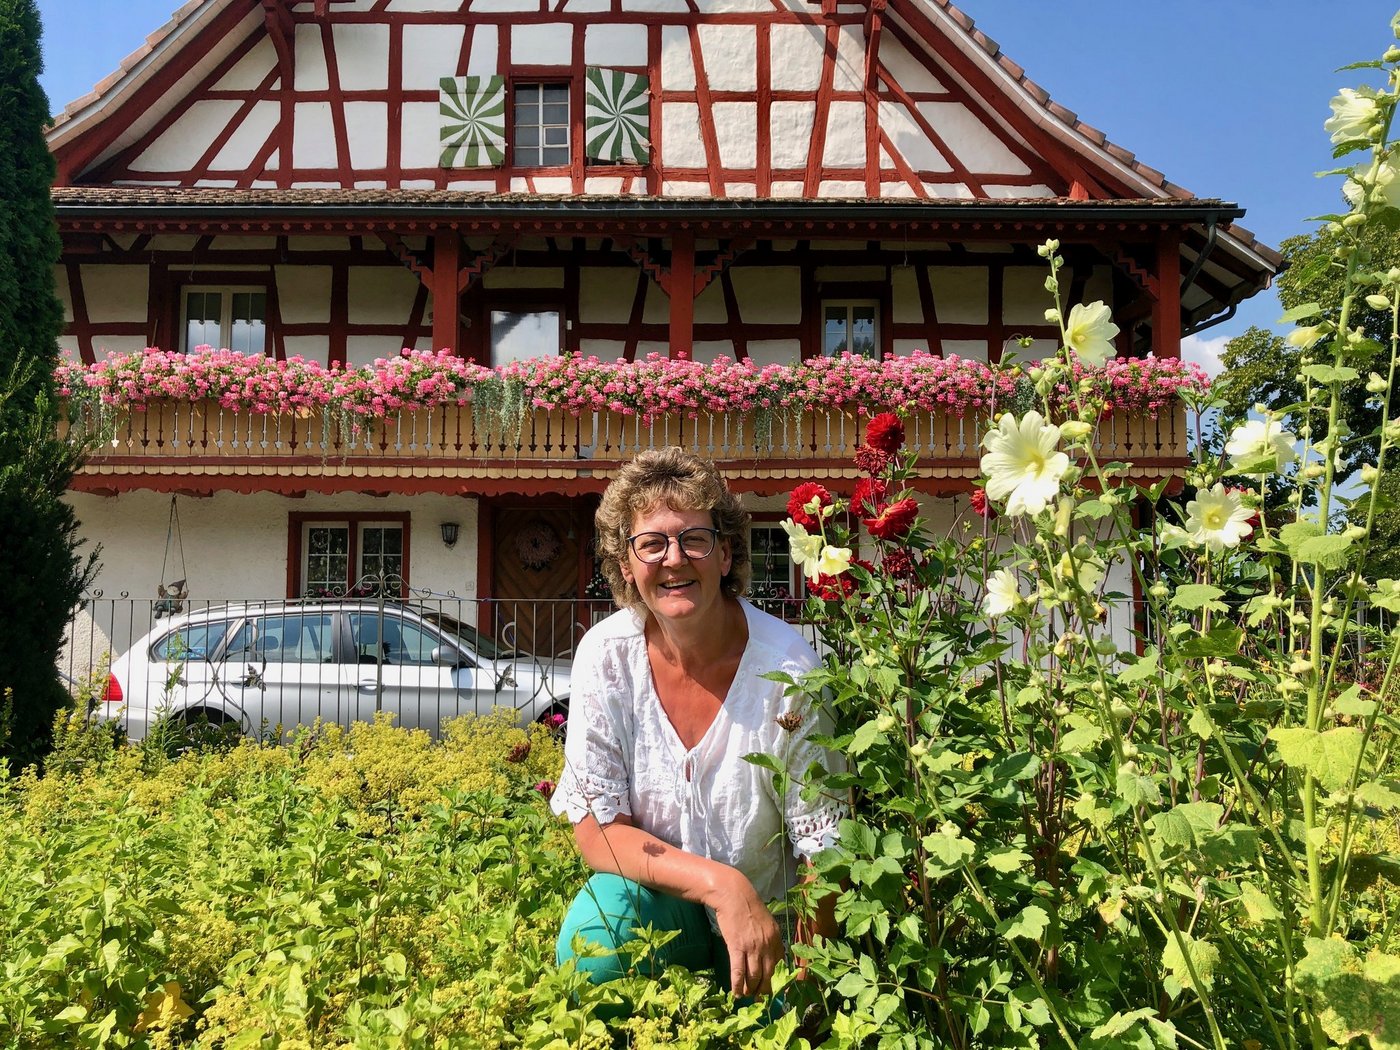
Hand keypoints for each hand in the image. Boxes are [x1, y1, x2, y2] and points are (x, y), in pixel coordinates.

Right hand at [708, 869, 783, 997]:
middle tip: (758, 997)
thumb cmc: (748, 906)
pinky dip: (737, 985)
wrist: (733, 894)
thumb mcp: (766, 922)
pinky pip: (738, 971)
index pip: (779, 965)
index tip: (770, 987)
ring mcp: (752, 947)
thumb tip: (770, 956)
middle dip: (763, 989)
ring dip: (750, 989)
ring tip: (746, 996)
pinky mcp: (736, 947)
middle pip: (767, 974)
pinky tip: (736, 993)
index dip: (774, 979)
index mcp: (776, 938)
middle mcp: (767, 945)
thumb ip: (770, 938)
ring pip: (753, 976)